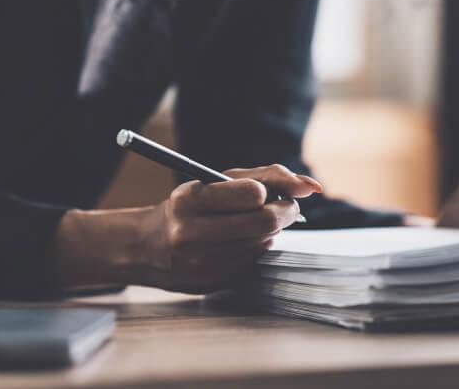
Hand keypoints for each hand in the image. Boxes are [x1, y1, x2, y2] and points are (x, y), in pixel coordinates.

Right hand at [56, 164, 322, 293]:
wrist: (147, 247)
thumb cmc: (190, 206)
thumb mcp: (216, 180)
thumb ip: (266, 176)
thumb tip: (311, 186)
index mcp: (189, 201)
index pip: (253, 193)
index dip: (273, 191)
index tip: (274, 192)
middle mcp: (191, 233)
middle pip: (265, 222)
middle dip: (284, 211)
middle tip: (284, 207)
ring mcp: (201, 263)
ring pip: (264, 243)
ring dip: (270, 231)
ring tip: (252, 223)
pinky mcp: (213, 282)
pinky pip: (255, 262)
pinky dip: (257, 248)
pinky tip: (239, 243)